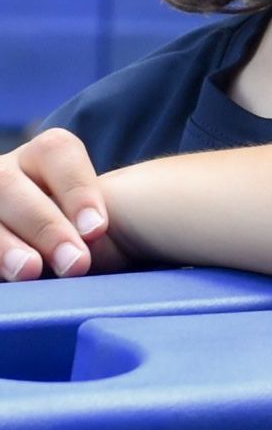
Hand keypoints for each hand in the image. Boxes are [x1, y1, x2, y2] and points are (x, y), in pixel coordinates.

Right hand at [0, 128, 125, 279]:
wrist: (36, 234)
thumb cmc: (74, 225)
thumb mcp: (83, 213)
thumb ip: (92, 219)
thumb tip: (104, 237)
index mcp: (39, 155)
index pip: (57, 151)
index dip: (76, 189)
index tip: (97, 229)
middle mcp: (3, 171)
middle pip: (11, 185)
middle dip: (45, 225)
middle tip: (75, 263)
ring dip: (7, 246)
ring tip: (32, 271)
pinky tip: (5, 279)